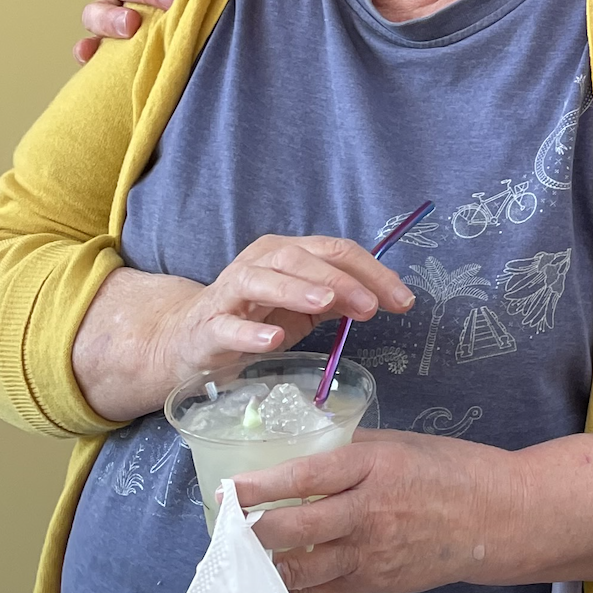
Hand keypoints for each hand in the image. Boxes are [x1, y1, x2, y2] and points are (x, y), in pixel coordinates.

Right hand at [161, 235, 415, 378]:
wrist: (190, 341)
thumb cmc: (256, 318)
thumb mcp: (304, 308)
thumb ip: (339, 299)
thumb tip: (382, 298)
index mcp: (288, 252)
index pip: (337, 251)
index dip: (373, 273)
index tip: (402, 300)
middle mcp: (260, 262)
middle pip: (303, 259)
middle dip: (343, 281)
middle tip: (372, 306)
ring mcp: (230, 291)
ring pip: (263, 279)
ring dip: (298, 290)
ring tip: (327, 304)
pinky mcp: (208, 325)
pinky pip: (228, 325)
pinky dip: (251, 331)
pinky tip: (272, 340)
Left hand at [243, 431, 512, 592]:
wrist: (496, 517)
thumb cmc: (454, 471)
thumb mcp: (405, 444)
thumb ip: (356, 451)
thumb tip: (311, 453)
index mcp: (377, 468)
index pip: (305, 478)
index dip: (261, 486)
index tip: (232, 488)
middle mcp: (369, 514)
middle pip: (293, 530)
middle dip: (251, 529)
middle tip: (227, 523)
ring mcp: (371, 555)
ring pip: (299, 570)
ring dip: (265, 562)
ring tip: (244, 553)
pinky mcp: (374, 585)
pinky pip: (320, 592)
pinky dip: (294, 585)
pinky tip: (279, 575)